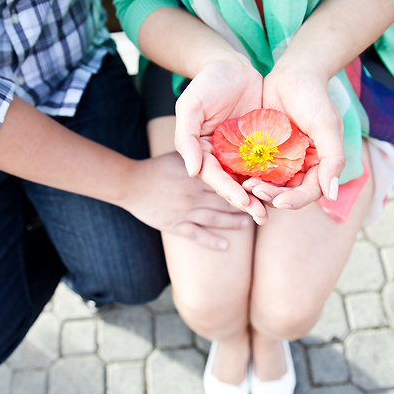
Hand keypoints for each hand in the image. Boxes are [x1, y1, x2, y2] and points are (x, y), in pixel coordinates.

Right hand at [122, 153, 249, 249]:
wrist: (130, 183)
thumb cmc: (155, 167)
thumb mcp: (179, 155)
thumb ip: (199, 154)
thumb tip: (220, 148)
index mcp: (197, 175)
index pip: (226, 179)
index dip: (244, 184)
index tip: (259, 187)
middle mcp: (194, 193)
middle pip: (225, 200)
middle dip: (246, 205)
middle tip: (263, 208)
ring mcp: (186, 210)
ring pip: (215, 217)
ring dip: (233, 222)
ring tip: (249, 224)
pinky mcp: (175, 224)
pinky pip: (196, 234)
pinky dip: (211, 240)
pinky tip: (225, 245)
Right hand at [174, 55, 268, 223]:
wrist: (231, 65)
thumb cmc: (206, 83)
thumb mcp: (189, 106)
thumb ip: (186, 138)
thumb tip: (192, 171)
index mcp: (202, 151)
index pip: (214, 177)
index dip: (228, 191)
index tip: (242, 202)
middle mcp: (221, 156)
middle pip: (233, 184)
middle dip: (247, 201)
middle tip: (262, 217)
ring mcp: (241, 152)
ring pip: (250, 179)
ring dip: (261, 196)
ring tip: (273, 210)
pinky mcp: (259, 144)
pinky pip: (266, 164)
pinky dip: (273, 178)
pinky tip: (286, 188)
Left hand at [259, 63, 346, 209]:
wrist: (293, 73)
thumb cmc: (313, 96)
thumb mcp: (326, 125)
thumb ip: (333, 159)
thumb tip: (333, 194)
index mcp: (320, 164)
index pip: (309, 192)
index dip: (295, 200)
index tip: (279, 202)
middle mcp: (302, 165)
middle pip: (288, 193)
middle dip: (272, 196)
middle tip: (254, 190)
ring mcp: (282, 159)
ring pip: (271, 184)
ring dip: (259, 189)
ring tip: (245, 185)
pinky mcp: (265, 152)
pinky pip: (257, 169)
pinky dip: (249, 175)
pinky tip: (238, 175)